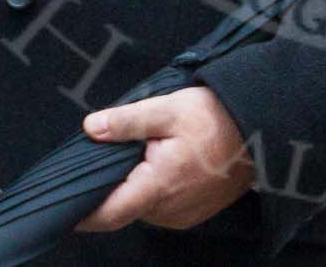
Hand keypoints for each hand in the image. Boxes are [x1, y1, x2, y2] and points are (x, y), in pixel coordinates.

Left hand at [75, 86, 255, 233]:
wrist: (261, 129)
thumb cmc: (216, 117)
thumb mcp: (167, 109)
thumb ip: (126, 121)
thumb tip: (90, 128)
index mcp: (158, 186)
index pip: (108, 214)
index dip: (81, 214)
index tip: (63, 207)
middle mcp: (169, 210)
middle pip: (123, 208)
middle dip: (112, 186)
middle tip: (116, 153)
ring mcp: (183, 216)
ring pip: (142, 208)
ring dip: (135, 187)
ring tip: (146, 153)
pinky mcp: (194, 214)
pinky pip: (162, 208)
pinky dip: (154, 190)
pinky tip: (164, 164)